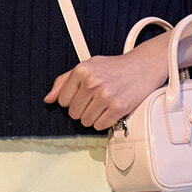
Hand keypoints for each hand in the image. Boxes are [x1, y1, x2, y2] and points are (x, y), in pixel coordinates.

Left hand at [43, 36, 169, 130]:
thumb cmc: (114, 67)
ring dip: (94, 117)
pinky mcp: (118, 107)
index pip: (63, 101)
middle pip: (73, 113)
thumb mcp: (87, 66)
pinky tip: (111, 110)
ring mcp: (105, 95)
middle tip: (96, 99)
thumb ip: (64, 81)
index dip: (72, 100)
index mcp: (81, 70)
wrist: (143, 66)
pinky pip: (100, 126)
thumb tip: (49, 99)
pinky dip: (105, 122)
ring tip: (104, 104)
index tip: (84, 95)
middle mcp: (92, 82)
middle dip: (83, 109)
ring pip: (85, 121)